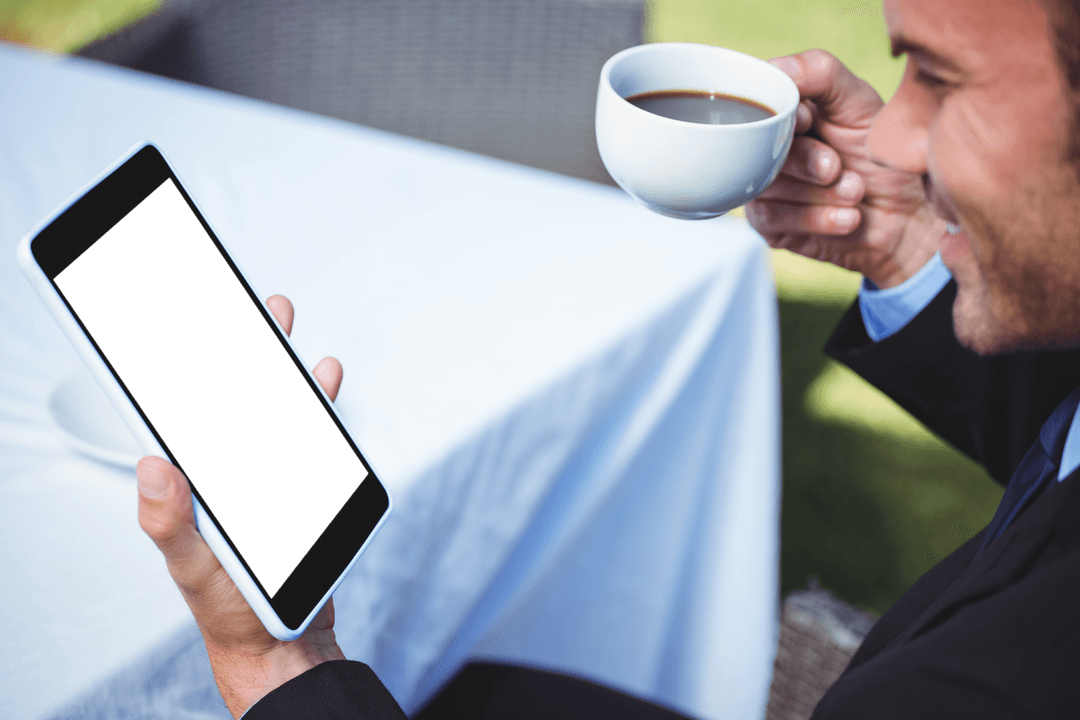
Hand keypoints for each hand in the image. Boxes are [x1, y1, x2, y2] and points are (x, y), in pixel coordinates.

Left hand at [136, 295, 345, 718]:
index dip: (174, 367)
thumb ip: (171, 521)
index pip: (178, 411)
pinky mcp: (298, 480)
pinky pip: (307, 429)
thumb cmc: (230, 609)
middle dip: (232, 343)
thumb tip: (153, 462)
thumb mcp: (194, 568)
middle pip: (226, 395)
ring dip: (273, 359)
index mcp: (192, 479)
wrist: (283, 637)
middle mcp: (224, 469)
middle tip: (238, 301)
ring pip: (268, 404)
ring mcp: (263, 472)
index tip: (175, 322)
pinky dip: (315, 399)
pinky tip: (321, 375)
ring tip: (278, 319)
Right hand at [746, 49, 942, 288]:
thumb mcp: (860, 104)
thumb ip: (821, 74)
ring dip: (821, 193)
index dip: (779, 116)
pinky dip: (818, 218)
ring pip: (766, 185)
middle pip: (758, 148)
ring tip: (855, 192)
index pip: (755, 104)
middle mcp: (767, 149)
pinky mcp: (769, 226)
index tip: (809, 123)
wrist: (909, 217)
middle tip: (836, 167)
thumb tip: (777, 68)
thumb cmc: (884, 157)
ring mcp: (765, 188)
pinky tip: (848, 217)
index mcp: (784, 114)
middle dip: (807, 160)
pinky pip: (774, 218)